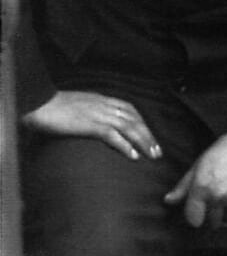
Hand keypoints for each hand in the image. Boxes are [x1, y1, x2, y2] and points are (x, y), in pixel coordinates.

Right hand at [23, 90, 161, 160]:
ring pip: (129, 128)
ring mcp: (99, 114)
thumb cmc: (53, 105)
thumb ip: (91, 110)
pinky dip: (124, 145)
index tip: (150, 135)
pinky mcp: (89, 125)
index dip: (142, 123)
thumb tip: (95, 120)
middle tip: (158, 151)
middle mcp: (105, 106)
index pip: (131, 110)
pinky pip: (112, 135)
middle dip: (148, 135)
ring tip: (152, 155)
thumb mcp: (79, 104)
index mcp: (103, 100)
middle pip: (135, 120)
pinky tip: (133, 155)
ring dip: (143, 142)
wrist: (39, 102)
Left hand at [164, 105, 226, 228]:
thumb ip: (184, 185)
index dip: (196, 216)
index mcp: (202, 187)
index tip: (201, 213)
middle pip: (213, 222)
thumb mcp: (202, 162)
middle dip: (215, 214)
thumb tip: (168, 201)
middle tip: (222, 199)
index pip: (193, 218)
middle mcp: (218, 197)